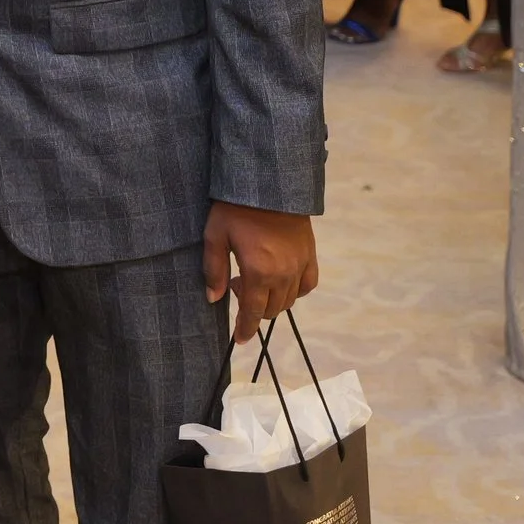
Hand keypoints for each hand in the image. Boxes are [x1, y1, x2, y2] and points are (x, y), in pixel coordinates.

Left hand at [204, 202, 319, 342]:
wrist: (270, 183)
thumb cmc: (236, 207)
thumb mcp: (215, 235)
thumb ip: (214, 270)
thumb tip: (214, 299)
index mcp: (259, 271)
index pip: (253, 312)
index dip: (246, 329)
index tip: (239, 339)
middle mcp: (284, 274)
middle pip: (272, 309)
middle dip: (254, 309)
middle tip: (238, 286)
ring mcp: (300, 265)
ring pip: (289, 300)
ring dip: (272, 300)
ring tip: (255, 279)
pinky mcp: (310, 254)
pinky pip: (308, 285)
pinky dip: (296, 291)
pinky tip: (282, 281)